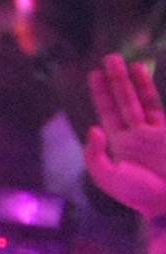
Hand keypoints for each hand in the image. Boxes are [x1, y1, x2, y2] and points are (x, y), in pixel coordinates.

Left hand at [86, 53, 165, 217]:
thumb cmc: (140, 195)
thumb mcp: (107, 177)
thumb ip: (94, 155)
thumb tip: (94, 129)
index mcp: (118, 144)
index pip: (107, 112)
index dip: (100, 93)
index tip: (93, 73)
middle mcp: (136, 136)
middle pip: (124, 101)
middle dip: (116, 80)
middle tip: (109, 58)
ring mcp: (156, 134)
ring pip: (144, 102)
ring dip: (135, 82)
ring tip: (128, 62)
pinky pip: (160, 108)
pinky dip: (151, 92)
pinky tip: (146, 75)